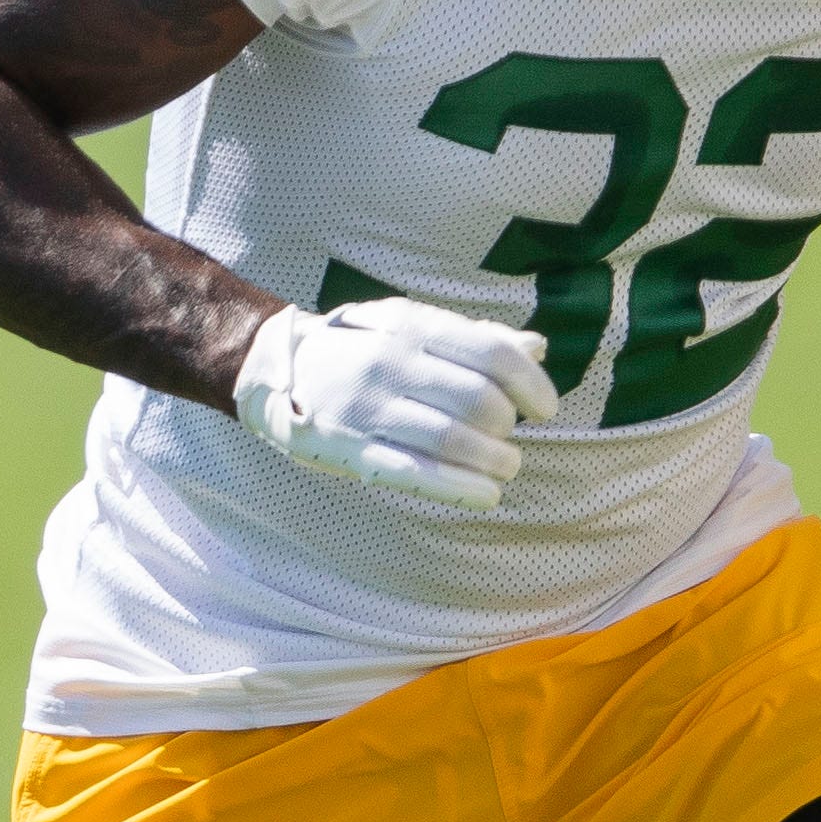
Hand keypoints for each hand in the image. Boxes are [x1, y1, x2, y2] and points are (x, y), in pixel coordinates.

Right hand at [234, 298, 559, 510]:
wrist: (274, 367)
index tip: (546, 409)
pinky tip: (488, 495)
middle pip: (479, 401)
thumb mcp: (411, 326)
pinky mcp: (350, 449)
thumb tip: (536, 347)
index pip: (492, 353)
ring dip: (495, 461)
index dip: (532, 385)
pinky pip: (416, 474)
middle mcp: (390, 363)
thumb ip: (474, 338)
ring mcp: (367, 408)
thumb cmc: (362, 347)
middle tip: (509, 437)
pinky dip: (461, 489)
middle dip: (508, 427)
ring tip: (506, 467)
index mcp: (411, 326)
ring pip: (453, 440)